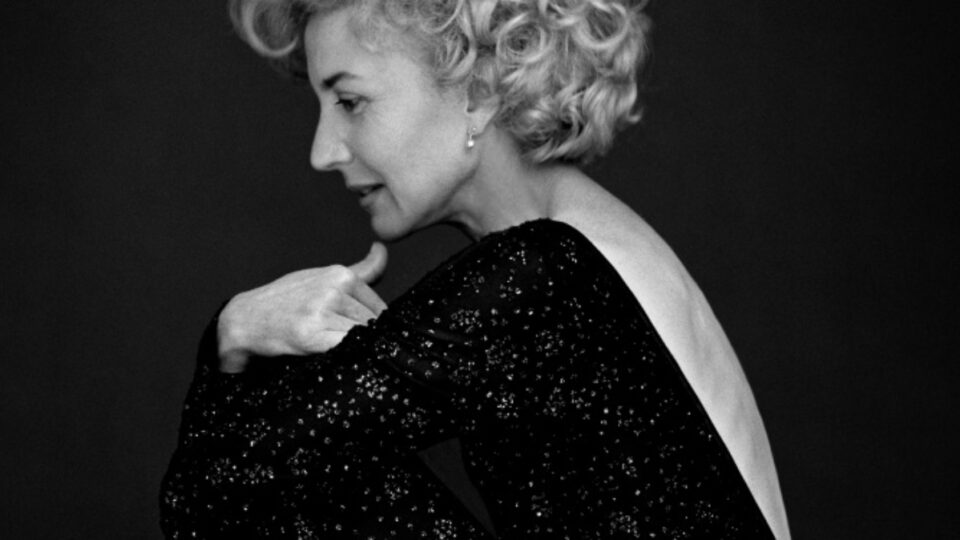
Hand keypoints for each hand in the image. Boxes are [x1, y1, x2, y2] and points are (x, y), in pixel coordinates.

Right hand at [217, 243, 388, 372]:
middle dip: (366, 336)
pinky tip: (330, 352)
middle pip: (372, 323)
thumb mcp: (324, 277)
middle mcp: (333, 289)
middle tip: (344, 341)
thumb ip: (361, 269)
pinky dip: (345, 353)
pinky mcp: (310, 335)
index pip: (379, 307)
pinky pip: (345, 346)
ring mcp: (322, 311)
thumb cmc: (287, 299)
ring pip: (361, 335)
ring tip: (333, 345)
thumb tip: (382, 249)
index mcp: (340, 275)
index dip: (374, 325)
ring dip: (355, 346)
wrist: (247, 318)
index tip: (360, 331)